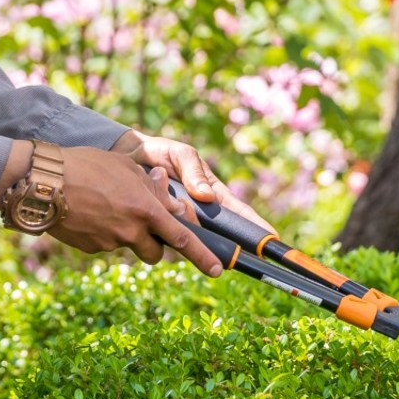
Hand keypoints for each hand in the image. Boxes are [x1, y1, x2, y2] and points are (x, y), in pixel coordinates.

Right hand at [44, 147, 223, 276]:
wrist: (44, 183)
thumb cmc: (86, 166)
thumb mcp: (125, 167)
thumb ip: (149, 184)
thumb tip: (164, 193)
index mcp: (146, 210)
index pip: (183, 239)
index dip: (203, 257)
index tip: (218, 269)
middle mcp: (132, 231)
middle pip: (156, 252)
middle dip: (155, 244)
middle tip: (144, 226)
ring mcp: (110, 243)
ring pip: (129, 246)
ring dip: (128, 235)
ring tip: (107, 209)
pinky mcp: (91, 249)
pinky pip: (105, 244)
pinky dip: (103, 232)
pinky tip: (87, 211)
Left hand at [115, 130, 279, 236]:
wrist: (127, 158)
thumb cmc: (161, 154)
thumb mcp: (180, 154)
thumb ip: (193, 171)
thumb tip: (206, 196)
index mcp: (212, 194)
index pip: (239, 213)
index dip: (255, 227)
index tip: (271, 239)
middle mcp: (199, 213)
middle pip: (217, 234)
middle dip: (219, 241)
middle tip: (215, 244)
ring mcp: (181, 223)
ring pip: (190, 236)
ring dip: (184, 228)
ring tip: (168, 203)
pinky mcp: (161, 228)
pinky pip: (167, 237)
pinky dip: (162, 231)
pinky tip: (154, 218)